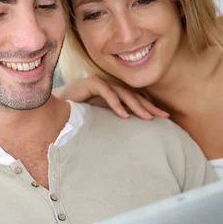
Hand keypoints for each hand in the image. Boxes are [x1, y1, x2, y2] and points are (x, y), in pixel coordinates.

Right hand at [54, 76, 168, 120]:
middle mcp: (110, 87)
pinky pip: (107, 92)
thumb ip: (113, 123)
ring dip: (136, 105)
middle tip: (163, 116)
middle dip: (149, 106)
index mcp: (114, 95)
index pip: (136, 100)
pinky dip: (116, 103)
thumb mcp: (100, 120)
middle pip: (134, 95)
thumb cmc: (77, 115)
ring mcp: (101, 84)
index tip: (165, 117)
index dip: (150, 107)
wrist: (56, 107)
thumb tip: (132, 140)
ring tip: (146, 117)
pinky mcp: (91, 83)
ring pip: (123, 93)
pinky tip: (124, 115)